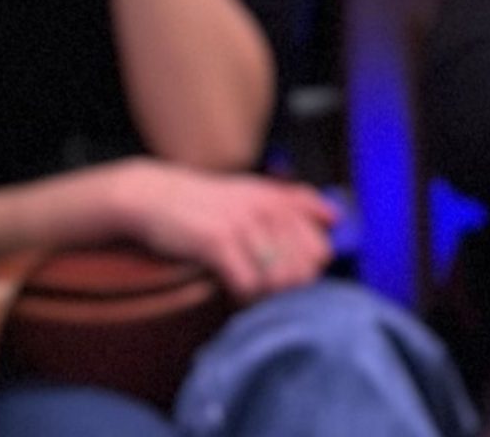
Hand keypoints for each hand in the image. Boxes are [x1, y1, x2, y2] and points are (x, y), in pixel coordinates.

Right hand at [108, 160, 335, 303]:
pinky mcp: (218, 242)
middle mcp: (266, 208)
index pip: (320, 246)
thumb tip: (334, 216)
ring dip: (266, 295)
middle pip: (304, 268)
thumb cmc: (206, 201)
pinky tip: (232, 291)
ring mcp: (243, 224)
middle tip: (267, 291)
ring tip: (249, 291)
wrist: (155, 196)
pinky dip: (243, 297)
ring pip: (279, 279)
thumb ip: (293, 202)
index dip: (309, 271)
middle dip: (289, 289)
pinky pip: (248, 284)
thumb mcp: (253, 192)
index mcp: (278, 198)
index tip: (289, 278)